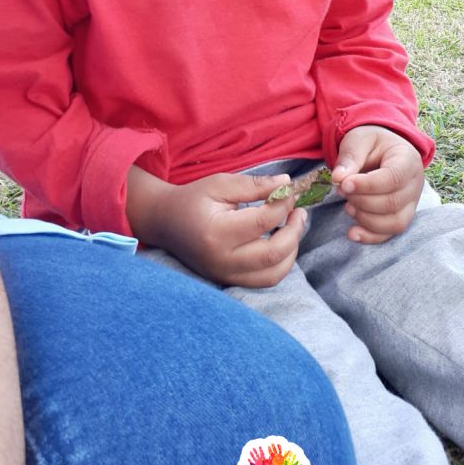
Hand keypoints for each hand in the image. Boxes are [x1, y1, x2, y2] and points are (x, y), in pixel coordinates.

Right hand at [131, 170, 304, 286]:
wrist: (165, 222)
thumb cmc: (193, 199)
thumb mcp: (220, 184)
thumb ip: (254, 185)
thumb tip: (287, 183)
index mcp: (217, 232)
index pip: (263, 222)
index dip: (283, 204)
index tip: (288, 190)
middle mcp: (222, 260)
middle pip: (274, 254)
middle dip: (294, 231)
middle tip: (298, 211)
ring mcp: (225, 275)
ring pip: (274, 274)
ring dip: (291, 250)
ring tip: (292, 227)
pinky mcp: (229, 281)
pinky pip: (264, 280)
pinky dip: (280, 263)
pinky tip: (281, 243)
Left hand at [331, 125, 423, 243]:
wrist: (380, 150)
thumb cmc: (371, 143)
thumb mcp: (358, 140)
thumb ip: (350, 157)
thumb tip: (338, 178)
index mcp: (408, 159)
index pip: (393, 178)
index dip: (367, 185)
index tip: (344, 184)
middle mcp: (415, 184)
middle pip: (393, 203)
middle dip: (362, 200)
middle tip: (342, 190)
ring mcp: (411, 203)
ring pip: (394, 222)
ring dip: (365, 219)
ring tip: (347, 206)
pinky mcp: (401, 217)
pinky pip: (390, 234)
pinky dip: (370, 236)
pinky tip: (352, 232)